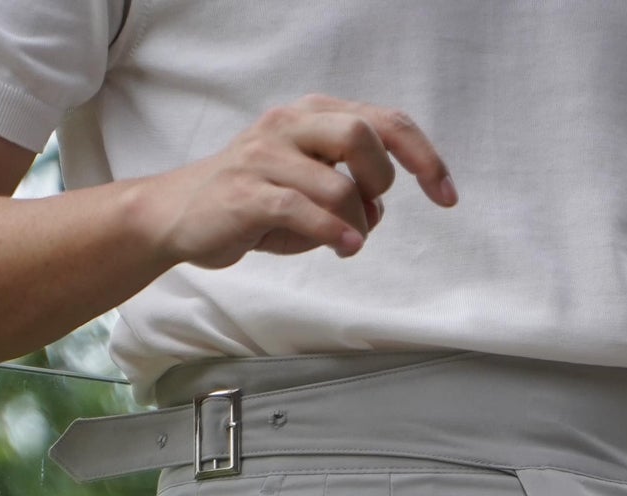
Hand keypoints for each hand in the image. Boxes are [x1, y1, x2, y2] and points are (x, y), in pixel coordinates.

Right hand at [138, 96, 455, 270]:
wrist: (180, 215)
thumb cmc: (252, 202)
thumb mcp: (310, 191)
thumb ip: (350, 190)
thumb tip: (377, 207)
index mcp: (313, 118)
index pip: (384, 121)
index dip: (424, 157)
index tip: (446, 195)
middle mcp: (291, 126)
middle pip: (362, 133)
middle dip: (384, 177)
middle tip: (373, 207)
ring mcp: (266, 157)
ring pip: (336, 180)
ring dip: (356, 219)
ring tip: (347, 240)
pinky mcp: (247, 194)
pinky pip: (302, 208)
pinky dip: (333, 231)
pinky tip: (344, 246)